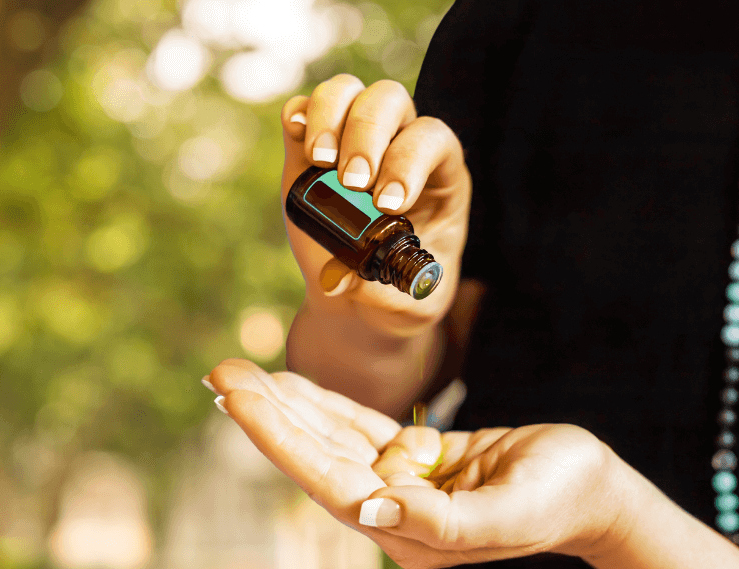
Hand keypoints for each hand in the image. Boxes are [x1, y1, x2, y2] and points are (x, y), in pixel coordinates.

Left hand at [205, 359, 636, 568]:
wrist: (595, 492)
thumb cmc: (559, 500)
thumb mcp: (509, 513)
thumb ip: (440, 520)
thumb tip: (371, 506)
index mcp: (406, 531)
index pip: (326, 480)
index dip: (278, 437)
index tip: (236, 400)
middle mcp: (392, 511)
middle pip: (315, 455)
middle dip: (266, 414)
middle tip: (218, 373)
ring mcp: (401, 483)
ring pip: (330, 437)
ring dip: (285, 404)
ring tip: (236, 372)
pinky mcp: (416, 458)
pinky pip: (359, 427)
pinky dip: (324, 405)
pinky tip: (288, 386)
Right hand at [279, 75, 471, 335]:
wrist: (359, 301)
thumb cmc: (396, 298)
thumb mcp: (410, 305)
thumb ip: (393, 291)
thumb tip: (350, 279)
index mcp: (440, 177)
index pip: (433, 139)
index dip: (410, 161)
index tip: (387, 204)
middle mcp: (400, 145)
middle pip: (390, 102)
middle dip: (368, 135)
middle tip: (350, 183)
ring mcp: (354, 141)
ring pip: (349, 92)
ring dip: (331, 117)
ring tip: (319, 162)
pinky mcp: (312, 150)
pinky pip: (306, 108)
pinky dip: (300, 114)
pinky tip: (298, 137)